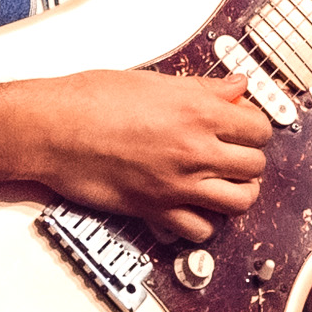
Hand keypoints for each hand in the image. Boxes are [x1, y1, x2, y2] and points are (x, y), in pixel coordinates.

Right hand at [1, 69, 268, 244]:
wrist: (53, 130)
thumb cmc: (90, 100)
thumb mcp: (152, 81)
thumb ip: (201, 88)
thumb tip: (235, 87)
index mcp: (197, 111)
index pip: (258, 127)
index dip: (254, 127)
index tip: (244, 126)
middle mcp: (195, 150)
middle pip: (255, 166)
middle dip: (249, 159)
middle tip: (234, 154)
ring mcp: (178, 185)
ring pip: (240, 202)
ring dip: (238, 193)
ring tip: (225, 184)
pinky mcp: (157, 210)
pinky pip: (201, 230)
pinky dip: (203, 222)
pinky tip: (194, 207)